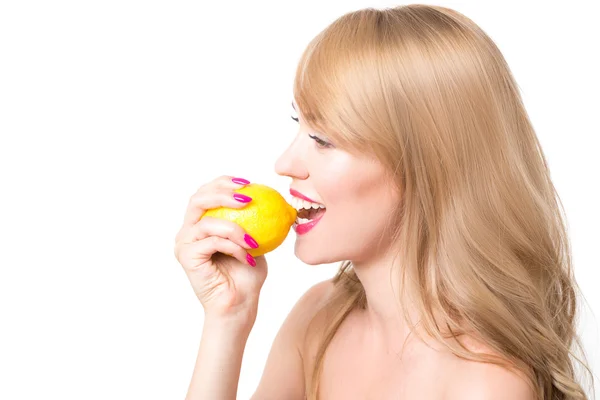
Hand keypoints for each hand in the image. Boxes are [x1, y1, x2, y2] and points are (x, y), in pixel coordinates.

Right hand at [174, 176, 266, 323]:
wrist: (239, 305)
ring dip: (234, 228)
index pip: (205, 193)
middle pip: (197, 199)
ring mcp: (184, 244)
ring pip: (206, 221)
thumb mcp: (255, 241)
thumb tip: (273, 197)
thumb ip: (255, 220)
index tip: (248, 183)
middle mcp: (187, 232)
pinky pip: (212, 242)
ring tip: (253, 240)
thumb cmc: (246, 276)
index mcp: (200, 224)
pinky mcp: (186, 257)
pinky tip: (249, 256)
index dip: (223, 182)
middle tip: (247, 198)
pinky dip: (233, 246)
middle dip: (223, 192)